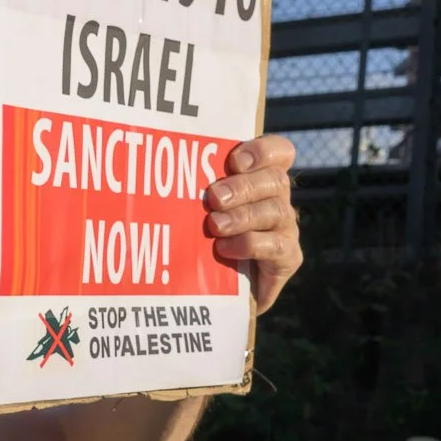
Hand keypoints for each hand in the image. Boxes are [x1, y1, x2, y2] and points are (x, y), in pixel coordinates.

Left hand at [204, 134, 300, 312]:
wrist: (218, 289)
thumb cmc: (201, 239)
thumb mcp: (195, 210)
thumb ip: (191, 188)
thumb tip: (151, 169)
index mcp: (261, 177)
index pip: (279, 151)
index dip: (262, 151)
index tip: (234, 161)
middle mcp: (278, 199)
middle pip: (276, 180)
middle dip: (243, 187)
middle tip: (214, 197)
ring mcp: (286, 228)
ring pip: (276, 212)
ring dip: (243, 216)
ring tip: (215, 226)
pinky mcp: (289, 258)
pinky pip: (277, 246)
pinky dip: (249, 244)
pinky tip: (225, 248)